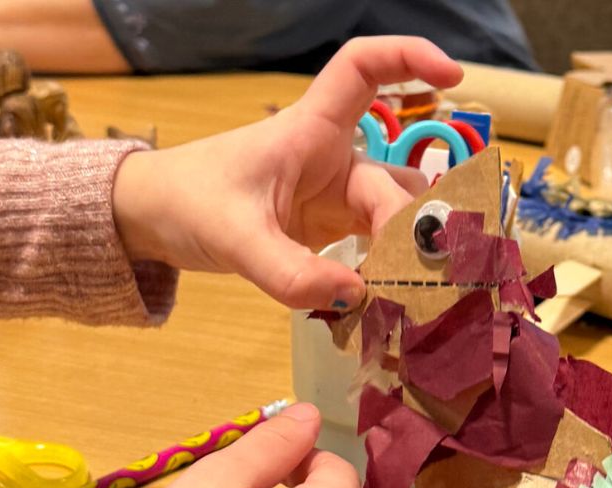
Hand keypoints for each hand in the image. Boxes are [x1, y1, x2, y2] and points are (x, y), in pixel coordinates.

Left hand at [112, 36, 462, 310]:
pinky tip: (386, 302)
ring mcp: (334, 202)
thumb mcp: (235, 238)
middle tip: (414, 277)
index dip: (410, 60)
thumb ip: (291, 274)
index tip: (453, 78)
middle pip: (394, 183)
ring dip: (405, 253)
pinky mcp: (329, 235)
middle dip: (408, 227)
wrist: (158, 223)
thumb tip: (356, 296)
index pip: (363, 70)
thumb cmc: (189, 203)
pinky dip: (384, 275)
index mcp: (309, 132)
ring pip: (393, 219)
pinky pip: (373, 251)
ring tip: (413, 292)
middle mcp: (332, 163)